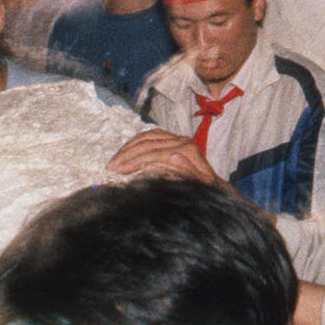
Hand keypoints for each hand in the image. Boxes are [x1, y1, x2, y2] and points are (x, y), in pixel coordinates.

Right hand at [108, 128, 226, 185]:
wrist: (214, 186)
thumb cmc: (204, 190)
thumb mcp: (197, 185)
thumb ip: (183, 172)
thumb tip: (166, 158)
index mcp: (187, 151)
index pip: (153, 153)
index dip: (133, 161)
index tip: (116, 170)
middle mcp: (182, 141)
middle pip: (148, 144)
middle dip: (126, 155)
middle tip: (110, 167)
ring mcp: (178, 138)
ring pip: (147, 137)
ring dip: (128, 147)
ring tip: (114, 160)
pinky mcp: (175, 138)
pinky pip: (152, 134)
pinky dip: (136, 141)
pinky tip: (126, 150)